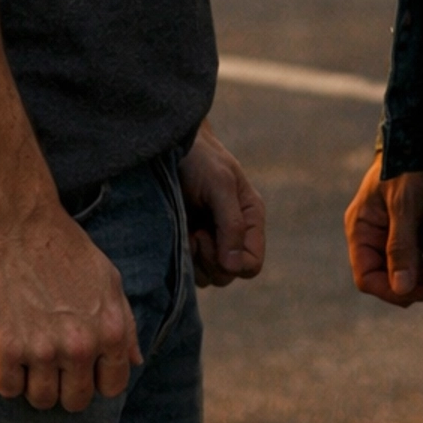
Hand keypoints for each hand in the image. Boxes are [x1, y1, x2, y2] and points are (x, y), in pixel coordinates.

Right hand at [0, 206, 141, 410]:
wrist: (18, 226)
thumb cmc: (65, 250)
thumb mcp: (109, 281)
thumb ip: (125, 325)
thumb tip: (135, 361)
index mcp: (110, 332)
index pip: (112, 387)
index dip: (97, 380)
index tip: (82, 368)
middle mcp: (80, 347)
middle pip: (75, 401)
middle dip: (65, 387)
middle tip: (52, 364)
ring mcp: (42, 350)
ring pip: (41, 400)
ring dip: (34, 384)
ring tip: (30, 356)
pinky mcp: (6, 348)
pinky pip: (7, 388)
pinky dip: (6, 376)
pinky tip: (8, 352)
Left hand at [180, 118, 265, 286]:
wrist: (171, 145)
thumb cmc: (200, 159)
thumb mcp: (220, 185)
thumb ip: (231, 224)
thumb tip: (234, 266)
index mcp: (250, 219)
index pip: (252, 265)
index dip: (233, 263)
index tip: (209, 238)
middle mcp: (233, 234)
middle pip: (229, 274)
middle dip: (210, 259)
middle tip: (196, 233)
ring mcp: (210, 240)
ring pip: (208, 276)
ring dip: (195, 260)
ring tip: (187, 231)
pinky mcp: (188, 242)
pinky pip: (189, 269)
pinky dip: (182, 258)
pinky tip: (177, 233)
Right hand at [344, 156, 422, 305]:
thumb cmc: (409, 166)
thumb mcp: (404, 205)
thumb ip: (401, 246)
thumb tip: (402, 289)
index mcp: (362, 230)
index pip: (367, 278)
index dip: (390, 289)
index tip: (418, 287)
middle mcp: (377, 238)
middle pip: (393, 281)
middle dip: (418, 280)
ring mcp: (398, 237)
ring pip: (413, 275)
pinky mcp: (420, 234)